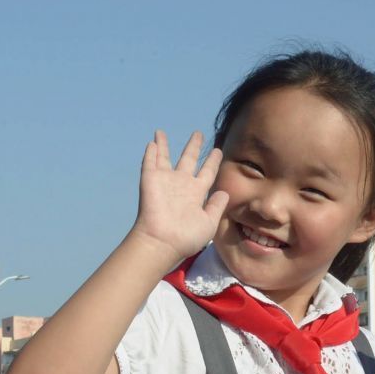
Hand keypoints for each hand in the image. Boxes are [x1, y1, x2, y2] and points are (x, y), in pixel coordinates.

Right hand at [131, 130, 228, 264]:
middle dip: (193, 146)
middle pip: (188, 159)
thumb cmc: (187, 236)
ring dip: (163, 144)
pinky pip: (150, 162)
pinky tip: (152, 142)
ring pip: (164, 157)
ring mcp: (165, 181)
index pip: (207, 172)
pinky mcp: (150, 180)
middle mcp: (181, 184)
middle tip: (198, 133)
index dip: (212, 161)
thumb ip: (217, 206)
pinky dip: (151, 152)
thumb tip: (224, 192)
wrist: (162, 241)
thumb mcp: (209, 222)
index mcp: (196, 193)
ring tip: (161, 132)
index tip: (218, 151)